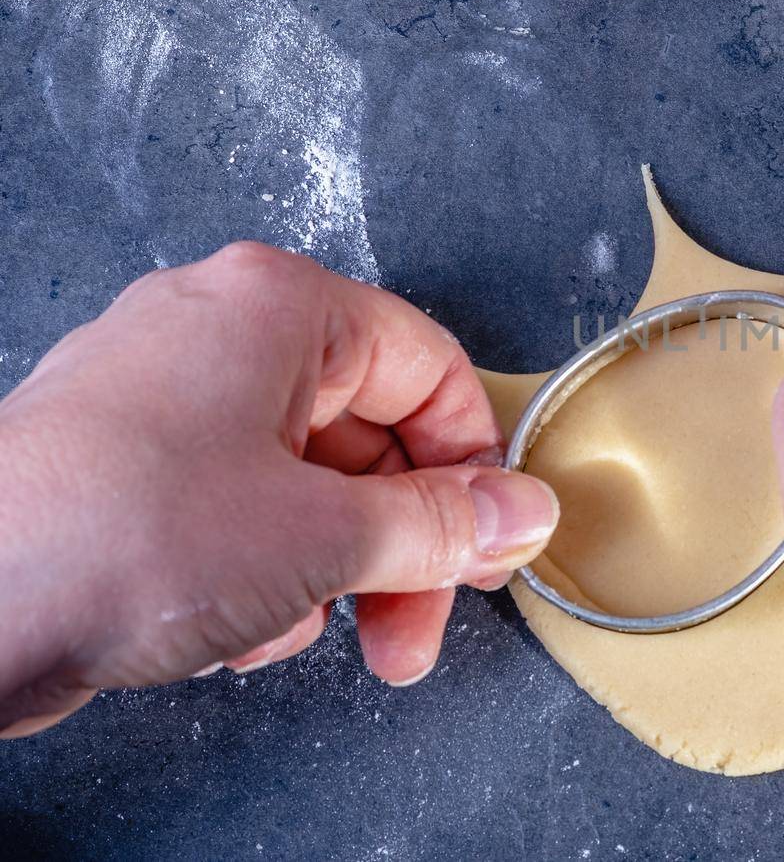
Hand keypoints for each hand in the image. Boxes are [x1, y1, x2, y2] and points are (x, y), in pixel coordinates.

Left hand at [0, 243, 558, 737]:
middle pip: (368, 435)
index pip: (430, 368)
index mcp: (278, 306)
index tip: (490, 540)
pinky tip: (233, 630)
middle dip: (401, 545)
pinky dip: (259, 573)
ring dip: (328, 571)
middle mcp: (220, 334)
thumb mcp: (323, 537)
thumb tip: (517, 511)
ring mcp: (167, 400)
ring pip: (307, 484)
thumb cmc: (113, 534)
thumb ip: (441, 524)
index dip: (472, 464)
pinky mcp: (129, 469)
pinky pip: (242, 512)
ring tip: (305, 630)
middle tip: (419, 619)